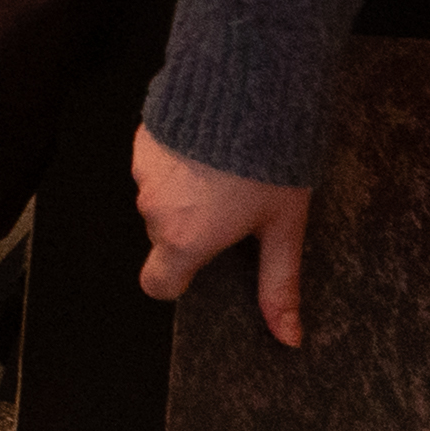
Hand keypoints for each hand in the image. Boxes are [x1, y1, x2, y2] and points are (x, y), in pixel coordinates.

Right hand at [136, 127, 308, 342]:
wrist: (241, 93)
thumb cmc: (267, 166)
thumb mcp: (283, 230)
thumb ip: (279, 284)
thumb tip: (288, 337)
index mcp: (186, 241)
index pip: (157, 284)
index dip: (177, 280)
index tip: (202, 264)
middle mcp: (156, 212)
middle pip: (164, 238)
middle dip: (191, 228)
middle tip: (231, 208)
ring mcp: (143, 175)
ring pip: (160, 201)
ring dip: (182, 194)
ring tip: (221, 172)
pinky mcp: (141, 141)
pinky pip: (153, 167)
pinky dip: (174, 164)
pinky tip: (205, 148)